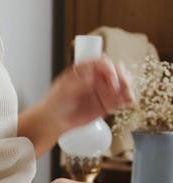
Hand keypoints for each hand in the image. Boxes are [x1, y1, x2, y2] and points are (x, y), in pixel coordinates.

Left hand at [18, 56, 134, 156]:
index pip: (103, 62)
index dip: (110, 68)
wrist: (55, 120)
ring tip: (127, 96)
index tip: (111, 77)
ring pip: (122, 84)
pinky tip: (127, 102)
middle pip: (116, 70)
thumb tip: (90, 77)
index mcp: (86, 69)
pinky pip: (121, 99)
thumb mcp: (64, 90)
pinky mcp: (108, 102)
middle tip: (123, 86)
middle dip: (122, 76)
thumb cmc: (55, 102)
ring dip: (127, 88)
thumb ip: (78, 83)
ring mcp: (103, 89)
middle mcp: (97, 77)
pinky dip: (127, 99)